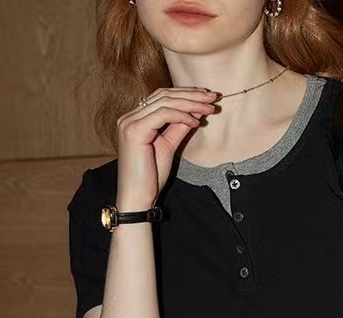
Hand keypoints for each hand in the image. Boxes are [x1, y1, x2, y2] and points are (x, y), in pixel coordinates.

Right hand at [116, 86, 220, 209]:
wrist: (138, 197)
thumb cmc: (151, 176)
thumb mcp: (169, 146)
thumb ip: (179, 127)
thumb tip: (195, 112)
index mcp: (136, 119)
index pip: (162, 97)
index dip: (186, 94)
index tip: (207, 98)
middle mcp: (129, 117)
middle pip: (164, 95)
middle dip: (191, 94)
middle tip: (213, 97)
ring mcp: (130, 123)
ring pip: (165, 102)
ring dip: (191, 103)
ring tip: (210, 108)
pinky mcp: (134, 131)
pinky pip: (163, 114)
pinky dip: (182, 116)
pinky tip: (196, 122)